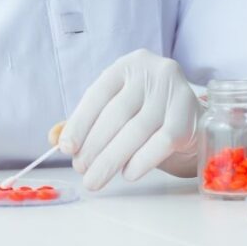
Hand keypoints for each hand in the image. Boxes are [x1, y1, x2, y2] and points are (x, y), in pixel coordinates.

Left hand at [58, 49, 200, 189]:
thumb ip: (86, 122)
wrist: (191, 121)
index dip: (80, 122)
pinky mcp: (189, 115)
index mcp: (128, 66)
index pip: (98, 93)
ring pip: (137, 129)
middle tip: (81, 170)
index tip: (66, 148)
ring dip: (113, 158)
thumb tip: (55, 137)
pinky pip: (162, 141)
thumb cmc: (146, 115)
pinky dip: (142, 160)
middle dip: (95, 146)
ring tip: (96, 179)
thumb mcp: (114, 111)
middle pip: (117, 113)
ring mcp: (175, 91)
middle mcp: (152, 72)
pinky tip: (128, 174)